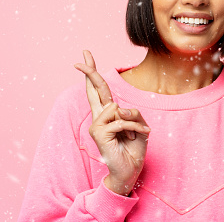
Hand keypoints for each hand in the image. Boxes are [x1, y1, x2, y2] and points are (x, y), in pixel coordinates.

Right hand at [74, 50, 150, 195]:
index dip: (92, 73)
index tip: (85, 55)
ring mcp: (97, 125)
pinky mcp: (99, 133)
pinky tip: (130, 139)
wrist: (130, 171)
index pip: (99, 90)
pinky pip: (120, 121)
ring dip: (132, 122)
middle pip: (95, 89)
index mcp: (108, 114)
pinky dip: (132, 129)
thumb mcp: (139, 125)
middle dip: (90, 70)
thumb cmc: (134, 148)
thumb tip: (115, 108)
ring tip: (131, 136)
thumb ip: (130, 113)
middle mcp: (100, 117)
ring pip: (117, 108)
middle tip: (83, 52)